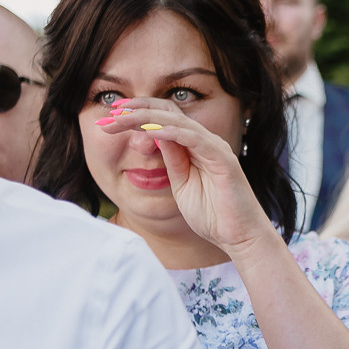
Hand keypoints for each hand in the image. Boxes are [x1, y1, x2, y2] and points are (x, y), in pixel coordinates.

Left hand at [96, 98, 276, 251]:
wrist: (240, 237)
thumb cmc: (214, 216)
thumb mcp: (181, 185)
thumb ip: (171, 161)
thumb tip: (154, 139)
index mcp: (195, 147)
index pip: (164, 118)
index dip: (138, 114)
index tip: (111, 119)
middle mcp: (205, 141)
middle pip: (167, 112)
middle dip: (135, 111)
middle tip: (109, 115)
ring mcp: (215, 148)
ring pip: (177, 121)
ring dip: (145, 118)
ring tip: (121, 119)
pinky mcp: (222, 159)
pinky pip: (192, 138)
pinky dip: (169, 131)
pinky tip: (148, 132)